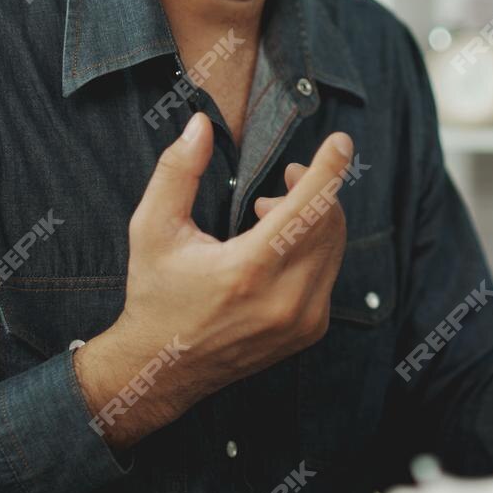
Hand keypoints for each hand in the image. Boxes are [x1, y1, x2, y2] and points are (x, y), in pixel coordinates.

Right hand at [74, 112, 353, 449]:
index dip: (328, 169)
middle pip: (328, 223)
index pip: (308, 208)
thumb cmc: (156, 295)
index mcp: (248, 272)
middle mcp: (284, 300)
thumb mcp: (151, 228)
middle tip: (284, 177)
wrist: (162, 368)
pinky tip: (277, 248)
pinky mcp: (310, 331)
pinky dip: (312, 248)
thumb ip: (177, 171)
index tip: (341, 142)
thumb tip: (200, 124)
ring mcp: (303, 321)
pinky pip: (328, 273)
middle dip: (314, 188)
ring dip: (313, 218)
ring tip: (269, 214)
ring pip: (334, 247)